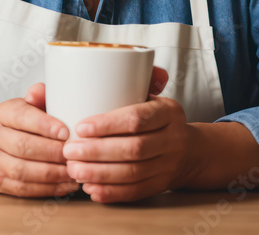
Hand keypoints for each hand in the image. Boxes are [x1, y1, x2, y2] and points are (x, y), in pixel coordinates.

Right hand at [0, 85, 79, 197]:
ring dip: (52, 173)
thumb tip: (43, 90)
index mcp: (2, 114)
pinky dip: (48, 189)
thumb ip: (36, 98)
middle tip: (75, 154)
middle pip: (24, 146)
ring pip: (23, 171)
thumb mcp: (20, 107)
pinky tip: (65, 185)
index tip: (66, 132)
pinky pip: (24, 189)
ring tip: (73, 171)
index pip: (22, 117)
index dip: (45, 125)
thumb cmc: (8, 127)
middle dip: (53, 152)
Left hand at [61, 66, 197, 202]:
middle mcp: (174, 138)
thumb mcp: (151, 94)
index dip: (107, 125)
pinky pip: (135, 192)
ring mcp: (169, 164)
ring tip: (74, 170)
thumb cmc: (155, 117)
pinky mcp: (161, 185)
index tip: (80, 127)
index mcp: (169, 111)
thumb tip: (105, 65)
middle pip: (134, 149)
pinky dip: (111, 193)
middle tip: (69, 152)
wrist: (190, 150)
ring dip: (99, 174)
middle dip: (97, 152)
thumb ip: (129, 80)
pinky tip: (91, 189)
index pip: (137, 118)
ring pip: (133, 173)